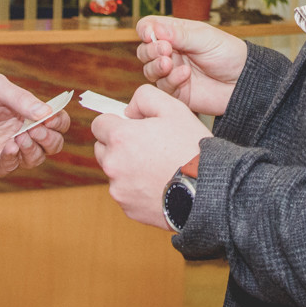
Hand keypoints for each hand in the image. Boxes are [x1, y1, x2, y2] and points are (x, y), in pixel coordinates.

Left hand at [0, 74, 69, 177]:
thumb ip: (20, 98)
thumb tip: (47, 112)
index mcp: (28, 112)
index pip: (57, 120)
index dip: (59, 121)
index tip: (50, 118)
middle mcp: (24, 131)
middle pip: (54, 143)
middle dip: (50, 138)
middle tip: (35, 129)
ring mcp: (11, 149)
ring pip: (38, 157)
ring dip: (34, 149)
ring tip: (20, 138)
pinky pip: (13, 166)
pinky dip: (14, 158)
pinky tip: (8, 147)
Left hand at [91, 85, 211, 229]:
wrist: (207, 189)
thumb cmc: (191, 147)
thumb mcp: (173, 108)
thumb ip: (144, 97)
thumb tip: (128, 110)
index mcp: (120, 137)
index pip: (99, 124)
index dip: (116, 123)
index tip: (131, 127)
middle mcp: (113, 164)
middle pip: (102, 149)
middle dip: (118, 145)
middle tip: (146, 146)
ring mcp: (119, 189)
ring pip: (114, 172)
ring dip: (127, 168)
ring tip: (156, 167)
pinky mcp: (128, 208)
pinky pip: (126, 193)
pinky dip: (136, 188)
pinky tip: (158, 184)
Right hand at [136, 15, 246, 115]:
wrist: (243, 81)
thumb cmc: (228, 53)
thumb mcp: (205, 38)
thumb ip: (179, 34)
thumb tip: (154, 29)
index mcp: (176, 33)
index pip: (149, 27)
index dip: (145, 30)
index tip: (150, 35)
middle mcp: (171, 52)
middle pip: (144, 50)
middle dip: (150, 50)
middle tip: (165, 50)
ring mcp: (172, 72)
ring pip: (149, 70)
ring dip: (156, 66)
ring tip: (170, 64)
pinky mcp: (177, 91)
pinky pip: (163, 87)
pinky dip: (171, 80)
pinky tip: (185, 75)